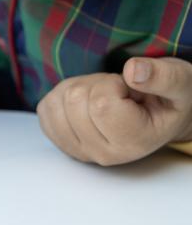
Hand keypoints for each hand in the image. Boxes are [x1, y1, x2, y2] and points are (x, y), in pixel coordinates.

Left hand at [36, 57, 191, 165]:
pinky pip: (46, 109)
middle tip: (118, 92)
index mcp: (134, 142)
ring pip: (57, 102)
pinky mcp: (62, 141)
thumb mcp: (180, 81)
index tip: (131, 90)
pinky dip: (61, 95)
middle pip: (74, 100)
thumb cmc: (171, 97)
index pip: (100, 104)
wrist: (161, 115)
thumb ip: (163, 76)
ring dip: (78, 88)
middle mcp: (104, 154)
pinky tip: (86, 102)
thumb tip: (133, 71)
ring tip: (105, 96)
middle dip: (95, 84)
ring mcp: (80, 151)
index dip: (112, 84)